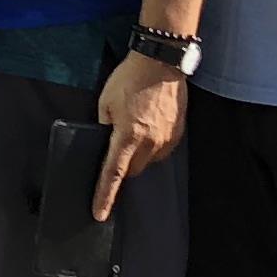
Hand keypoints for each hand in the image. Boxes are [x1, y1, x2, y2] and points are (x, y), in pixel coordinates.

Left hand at [92, 52, 186, 220]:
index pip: (113, 173)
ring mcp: (166, 139)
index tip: (99, 214)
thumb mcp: (105, 103)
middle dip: (122, 168)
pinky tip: (147, 127)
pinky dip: (151, 146)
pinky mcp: (177, 133)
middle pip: (133, 171)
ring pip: (148, 161)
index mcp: (128, 136)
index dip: (105, 195)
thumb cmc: (129, 79)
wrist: (161, 63)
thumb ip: (105, 126)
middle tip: (115, 150)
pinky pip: (161, 150)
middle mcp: (149, 142)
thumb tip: (107, 142)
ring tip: (134, 130)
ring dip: (138, 155)